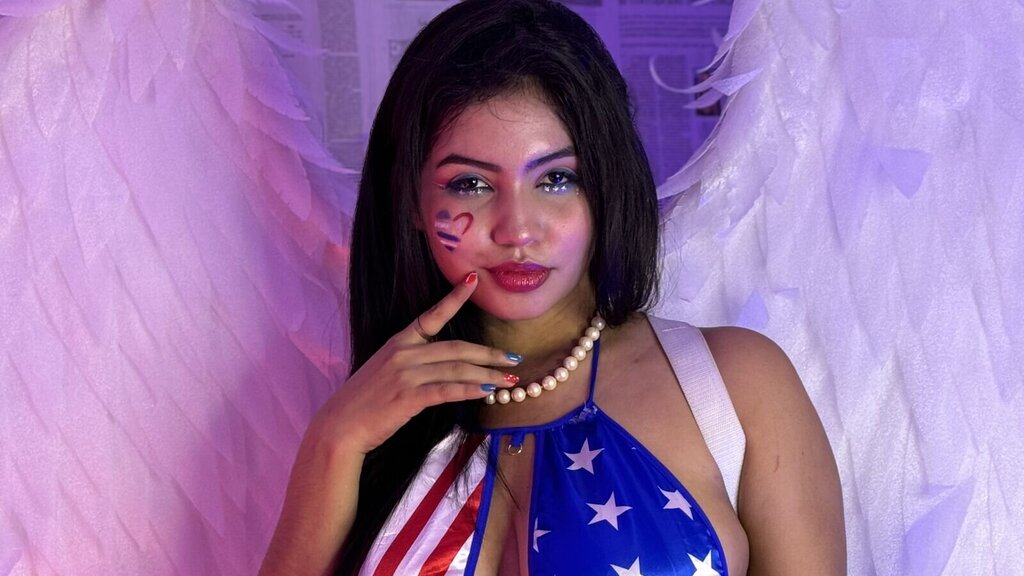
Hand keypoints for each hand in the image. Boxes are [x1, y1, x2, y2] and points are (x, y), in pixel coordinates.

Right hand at [310, 271, 519, 454]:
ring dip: (488, 375)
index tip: (473, 280)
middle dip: (490, 354)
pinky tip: (486, 393)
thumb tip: (443, 368)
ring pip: (457, 369)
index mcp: (398, 342)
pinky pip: (447, 390)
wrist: (339, 427)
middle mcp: (404, 353)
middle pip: (457, 348)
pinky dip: (469, 391)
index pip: (432, 314)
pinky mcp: (408, 397)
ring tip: (509, 380)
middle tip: (514, 358)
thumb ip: (411, 364)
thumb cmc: (363, 402)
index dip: (454, 297)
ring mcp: (406, 374)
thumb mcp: (384, 372)